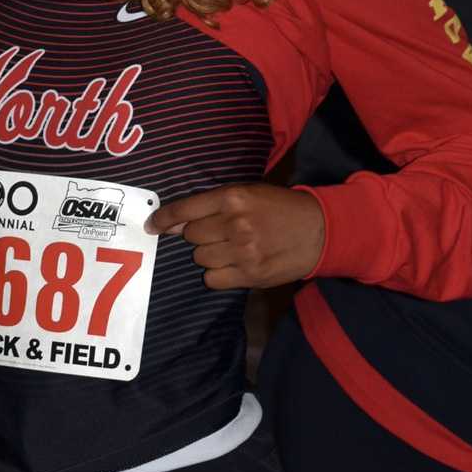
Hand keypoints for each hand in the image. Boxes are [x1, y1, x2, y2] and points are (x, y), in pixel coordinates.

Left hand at [147, 184, 324, 289]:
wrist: (319, 230)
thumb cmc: (280, 207)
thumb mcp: (249, 192)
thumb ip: (213, 204)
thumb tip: (175, 223)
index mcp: (233, 197)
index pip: (186, 210)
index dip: (163, 219)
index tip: (151, 226)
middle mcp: (235, 223)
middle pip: (192, 236)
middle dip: (200, 235)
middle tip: (220, 233)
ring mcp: (243, 251)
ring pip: (201, 258)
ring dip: (209, 254)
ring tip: (230, 248)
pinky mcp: (250, 275)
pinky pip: (213, 279)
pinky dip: (217, 274)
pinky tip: (233, 265)